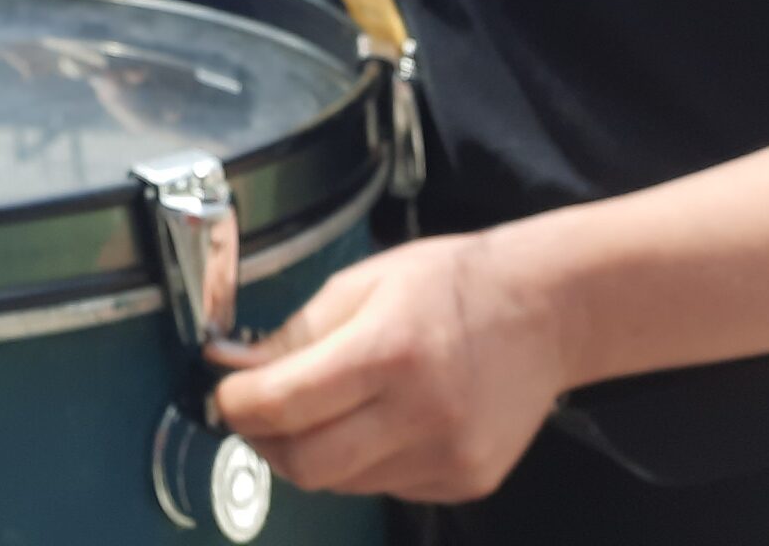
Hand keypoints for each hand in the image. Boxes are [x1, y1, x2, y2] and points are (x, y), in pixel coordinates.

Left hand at [211, 234, 571, 503]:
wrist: (547, 312)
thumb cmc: (451, 284)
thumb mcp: (362, 282)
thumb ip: (295, 331)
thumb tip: (234, 366)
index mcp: (389, 350)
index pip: (285, 404)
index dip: (237, 404)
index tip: (221, 392)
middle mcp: (422, 413)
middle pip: (306, 464)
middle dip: (262, 441)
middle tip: (253, 412)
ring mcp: (448, 456)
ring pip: (341, 483)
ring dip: (310, 452)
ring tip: (316, 409)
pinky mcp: (465, 482)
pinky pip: (384, 486)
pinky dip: (359, 462)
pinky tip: (373, 420)